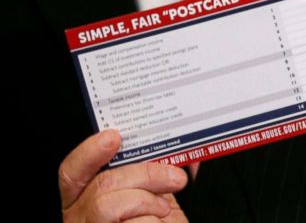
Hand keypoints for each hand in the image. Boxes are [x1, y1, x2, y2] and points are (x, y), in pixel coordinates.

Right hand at [60, 130, 188, 222]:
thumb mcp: (155, 197)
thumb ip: (158, 173)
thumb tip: (186, 152)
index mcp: (85, 199)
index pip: (72, 173)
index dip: (89, 153)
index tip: (114, 137)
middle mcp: (79, 218)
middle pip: (101, 186)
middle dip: (145, 175)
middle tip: (177, 178)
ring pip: (108, 206)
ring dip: (147, 202)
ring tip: (163, 210)